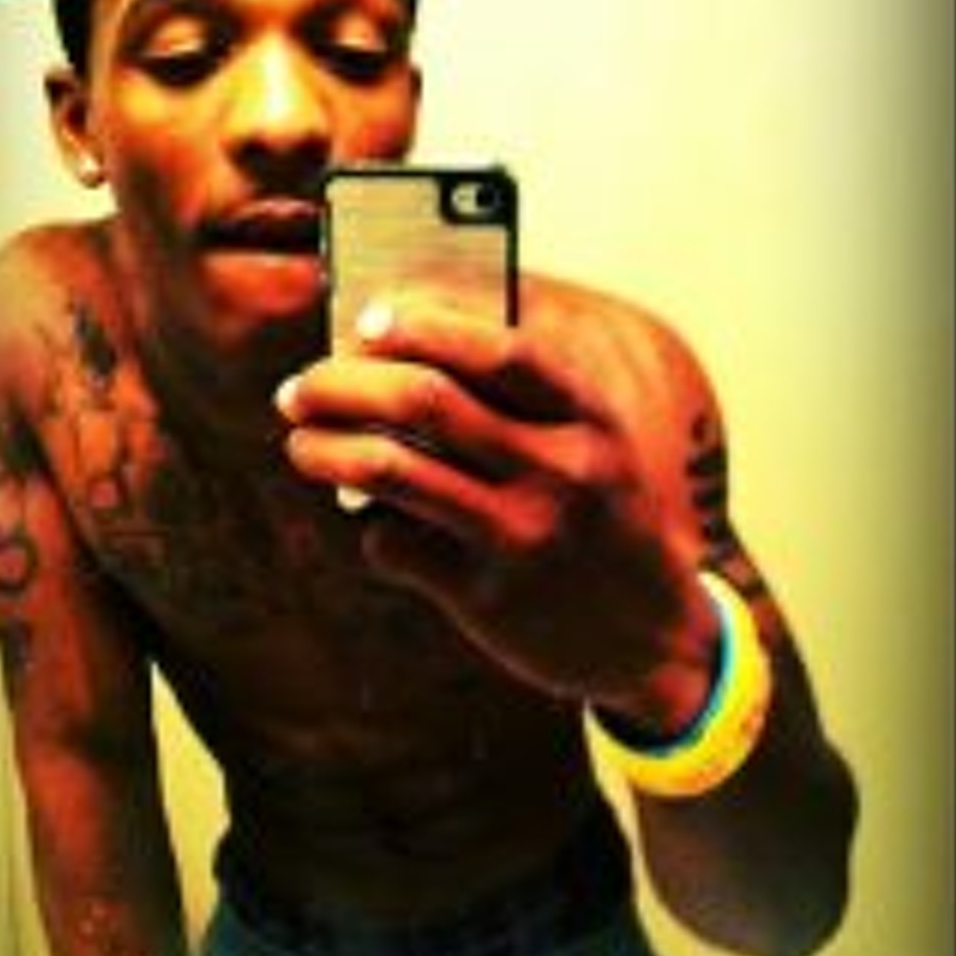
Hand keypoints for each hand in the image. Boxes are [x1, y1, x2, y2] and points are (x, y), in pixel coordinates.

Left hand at [276, 291, 716, 730]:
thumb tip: (401, 364)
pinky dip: (365, 526)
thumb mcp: (597, 450)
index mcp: (588, 422)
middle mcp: (559, 472)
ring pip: (391, 468)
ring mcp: (521, 537)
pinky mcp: (486, 598)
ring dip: (325, 447)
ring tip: (300, 442)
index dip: (423, 326)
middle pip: (426, 400)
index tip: (368, 319)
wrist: (656, 636)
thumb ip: (524, 406)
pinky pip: (392, 544)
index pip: (498, 351)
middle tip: (300, 387)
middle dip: (342, 382)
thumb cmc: (606, 524)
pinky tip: (371, 522)